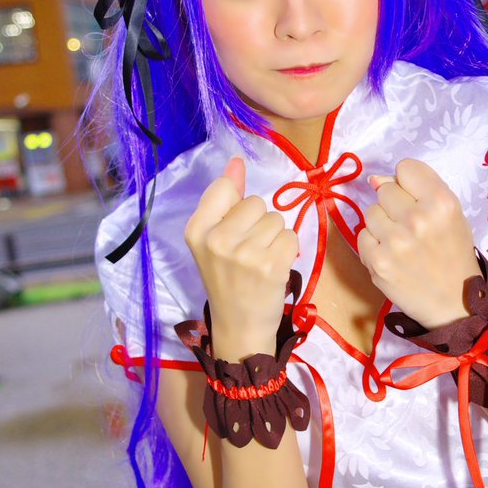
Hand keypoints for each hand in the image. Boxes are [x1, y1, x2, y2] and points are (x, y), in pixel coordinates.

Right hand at [184, 156, 298, 360]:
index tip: (236, 229)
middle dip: (259, 223)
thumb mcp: (213, 239)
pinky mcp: (270, 266)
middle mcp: (217, 240)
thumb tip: (236, 161)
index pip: (225, 188)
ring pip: (276, 219)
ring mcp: (244, 253)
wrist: (239, 327)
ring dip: (275, 238)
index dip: (238, 205)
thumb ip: (224, 198)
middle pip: (256, 203)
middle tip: (249, 252)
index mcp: (197, 230)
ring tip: (261, 261)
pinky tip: (275, 268)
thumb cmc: (227, 280)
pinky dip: (288, 251)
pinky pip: (291, 237)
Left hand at [357, 158, 478, 327]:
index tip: (415, 200)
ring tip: (401, 243)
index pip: (405, 168)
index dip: (408, 183)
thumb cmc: (453, 255)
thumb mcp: (451, 215)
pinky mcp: (378, 261)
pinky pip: (362, 236)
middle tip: (410, 228)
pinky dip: (373, 246)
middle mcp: (418, 218)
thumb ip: (419, 190)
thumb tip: (375, 180)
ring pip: (370, 212)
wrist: (453, 303)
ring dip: (381, 225)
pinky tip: (391, 257)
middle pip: (385, 189)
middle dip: (394, 205)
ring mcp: (395, 241)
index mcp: (442, 202)